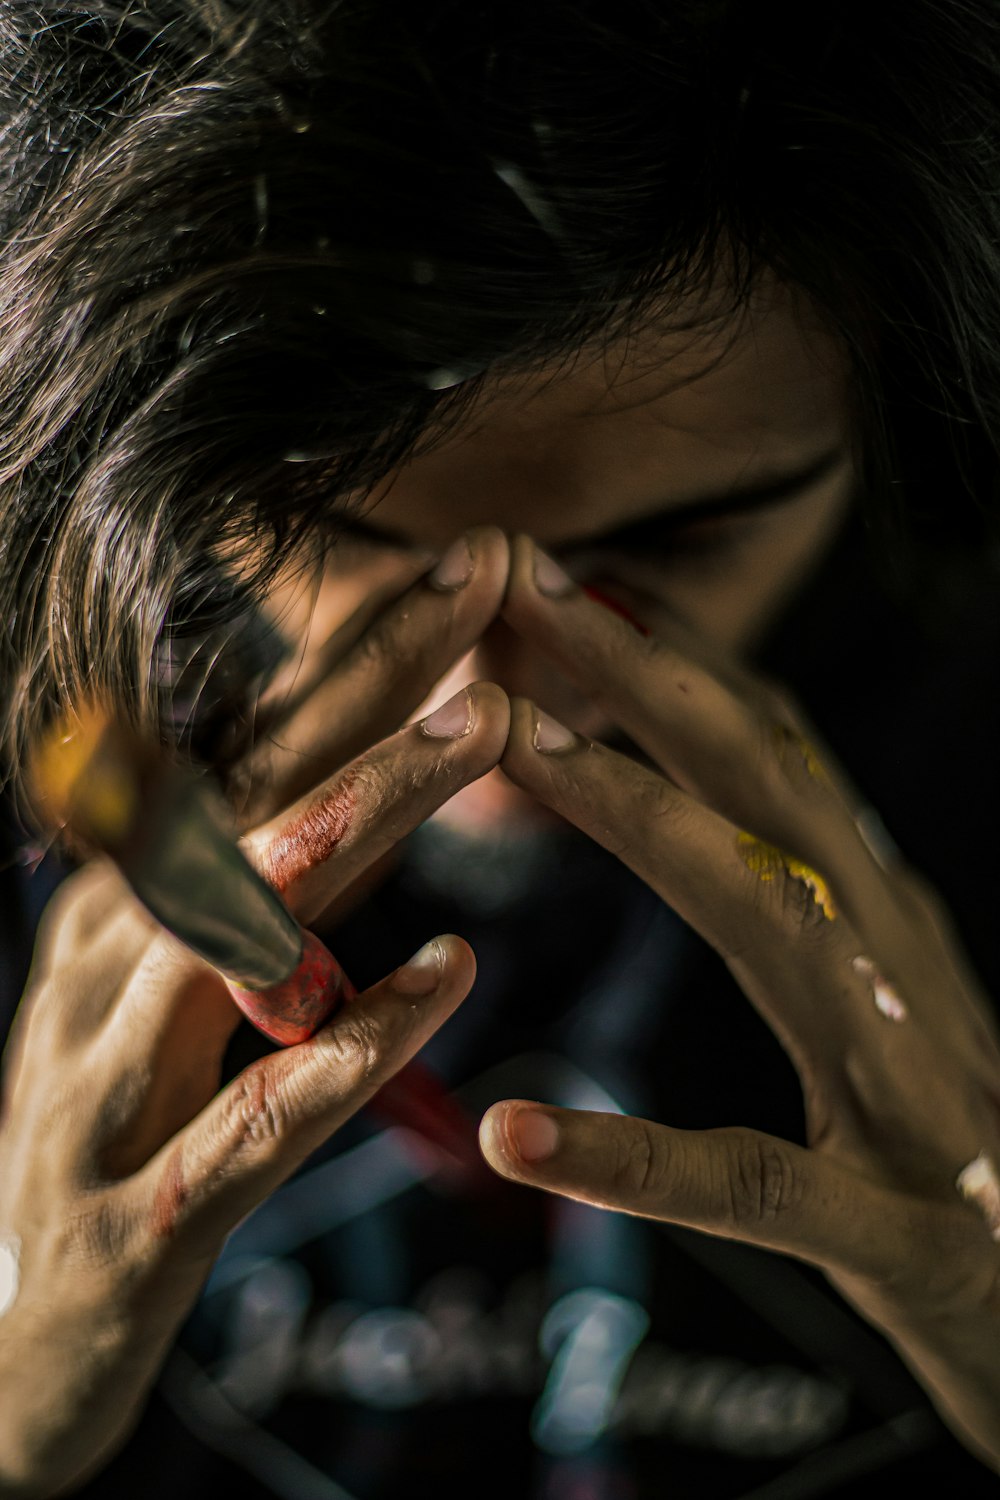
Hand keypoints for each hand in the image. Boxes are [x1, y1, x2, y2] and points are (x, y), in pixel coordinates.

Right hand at [0, 528, 509, 1496]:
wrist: (17, 1334)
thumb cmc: (121, 1123)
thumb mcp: (178, 985)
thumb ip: (273, 892)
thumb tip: (368, 782)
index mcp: (139, 902)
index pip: (264, 752)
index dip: (366, 653)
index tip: (475, 560)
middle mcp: (115, 957)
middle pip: (256, 794)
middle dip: (376, 680)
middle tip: (489, 581)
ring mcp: (116, 1076)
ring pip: (241, 925)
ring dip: (365, 814)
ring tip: (482, 728)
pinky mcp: (151, 1202)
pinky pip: (263, 1112)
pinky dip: (358, 1039)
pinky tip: (454, 975)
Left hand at [480, 534, 999, 1468]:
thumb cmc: (958, 1146)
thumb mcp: (891, 1000)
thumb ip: (817, 909)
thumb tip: (723, 807)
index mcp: (885, 921)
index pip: (779, 759)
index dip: (677, 661)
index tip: (571, 582)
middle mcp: (901, 968)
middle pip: (770, 789)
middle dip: (643, 676)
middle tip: (523, 580)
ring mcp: (907, 1093)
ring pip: (771, 920)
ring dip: (642, 817)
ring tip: (521, 746)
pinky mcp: (892, 1233)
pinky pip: (750, 1185)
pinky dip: (630, 1156)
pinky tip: (513, 1132)